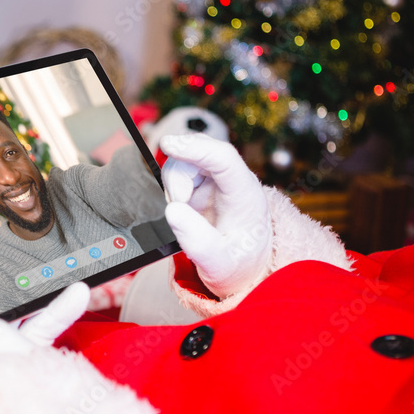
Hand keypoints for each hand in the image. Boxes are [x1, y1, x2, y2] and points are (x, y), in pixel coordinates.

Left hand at [0, 257, 89, 363]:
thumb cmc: (7, 387)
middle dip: (7, 294)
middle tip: (19, 275)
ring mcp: (5, 369)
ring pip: (17, 322)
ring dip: (39, 302)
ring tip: (60, 283)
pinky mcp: (33, 372)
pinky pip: (40, 335)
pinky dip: (57, 315)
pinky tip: (74, 297)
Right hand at [159, 134, 271, 299]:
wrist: (244, 269)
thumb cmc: (237, 265)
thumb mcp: (219, 266)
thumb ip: (197, 243)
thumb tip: (173, 210)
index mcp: (245, 195)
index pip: (223, 158)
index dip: (195, 148)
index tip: (168, 145)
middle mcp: (233, 180)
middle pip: (201, 151)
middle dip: (178, 172)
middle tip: (178, 203)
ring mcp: (217, 180)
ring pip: (187, 158)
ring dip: (174, 182)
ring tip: (182, 211)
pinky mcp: (203, 184)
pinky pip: (181, 171)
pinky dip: (173, 186)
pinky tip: (181, 207)